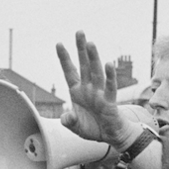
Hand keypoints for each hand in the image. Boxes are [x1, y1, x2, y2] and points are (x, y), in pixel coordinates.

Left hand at [56, 31, 131, 147]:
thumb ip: (69, 121)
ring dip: (93, 58)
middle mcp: (88, 88)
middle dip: (81, 49)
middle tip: (79, 32)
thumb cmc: (91, 127)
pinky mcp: (109, 101)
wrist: (108, 136)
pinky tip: (109, 64)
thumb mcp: (74, 126)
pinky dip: (110, 76)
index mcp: (77, 91)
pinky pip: (110, 87)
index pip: (69, 71)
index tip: (59, 43)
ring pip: (96, 72)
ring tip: (90, 43)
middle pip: (83, 65)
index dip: (64, 58)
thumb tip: (66, 117)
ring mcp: (99, 93)